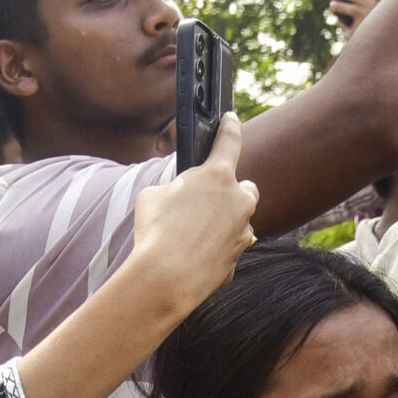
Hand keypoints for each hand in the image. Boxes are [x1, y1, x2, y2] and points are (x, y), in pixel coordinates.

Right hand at [131, 112, 257, 314]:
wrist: (165, 279)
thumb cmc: (156, 232)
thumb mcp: (152, 196)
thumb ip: (174, 189)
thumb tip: (180, 198)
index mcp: (217, 176)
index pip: (229, 141)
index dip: (230, 126)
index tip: (232, 118)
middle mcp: (238, 201)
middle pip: (245, 188)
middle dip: (229, 194)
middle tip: (203, 203)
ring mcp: (242, 232)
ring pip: (238, 222)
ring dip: (222, 225)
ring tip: (190, 237)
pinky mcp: (238, 260)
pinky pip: (228, 249)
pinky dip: (215, 252)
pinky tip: (192, 259)